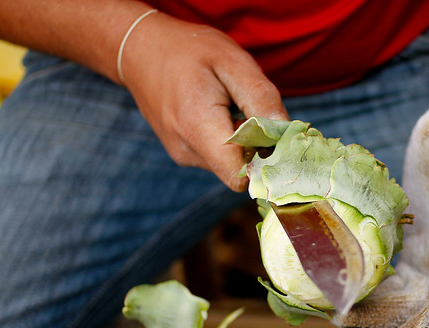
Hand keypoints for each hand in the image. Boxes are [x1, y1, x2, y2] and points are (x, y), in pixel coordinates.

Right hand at [120, 12, 287, 190]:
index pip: (239, 176)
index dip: (266, 164)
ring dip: (243, 143)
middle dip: (257, 148)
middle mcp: (187, 149)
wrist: (141, 50)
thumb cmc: (190, 50)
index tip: (278, 139)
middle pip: (239, 170)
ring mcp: (183, 155)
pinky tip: (221, 114)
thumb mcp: (232, 61)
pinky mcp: (183, 154)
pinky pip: (218, 157)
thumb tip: (286, 133)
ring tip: (232, 107)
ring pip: (230, 164)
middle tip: (255, 111)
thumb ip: (260, 98)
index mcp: (197, 125)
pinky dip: (229, 141)